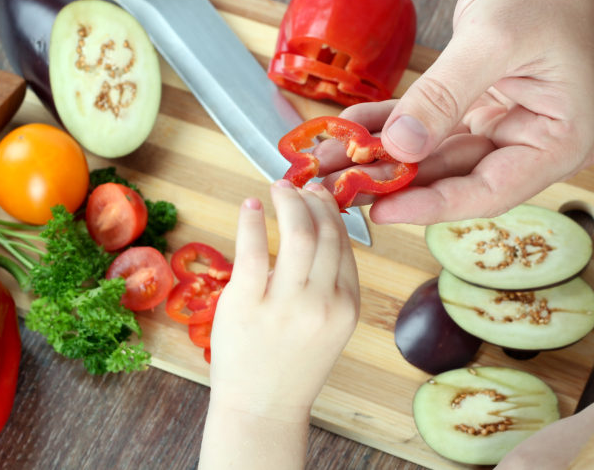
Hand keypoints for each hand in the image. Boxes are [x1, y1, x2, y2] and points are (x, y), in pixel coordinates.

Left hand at [199, 180, 359, 468]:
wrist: (262, 407)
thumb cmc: (292, 365)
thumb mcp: (330, 327)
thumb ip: (331, 285)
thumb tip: (319, 229)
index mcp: (347, 307)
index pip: (345, 245)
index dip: (332, 214)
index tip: (321, 196)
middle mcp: (323, 303)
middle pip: (325, 234)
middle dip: (313, 201)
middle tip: (299, 186)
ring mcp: (286, 304)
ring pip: (298, 234)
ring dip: (289, 202)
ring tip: (279, 189)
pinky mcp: (247, 304)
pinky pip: (253, 250)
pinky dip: (251, 221)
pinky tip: (250, 206)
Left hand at [317, 0, 593, 224]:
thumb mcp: (492, 39)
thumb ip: (443, 96)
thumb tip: (400, 146)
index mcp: (563, 141)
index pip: (491, 191)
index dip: (433, 204)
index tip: (382, 208)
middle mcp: (537, 145)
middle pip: (458, 178)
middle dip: (396, 180)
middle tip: (339, 187)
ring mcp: (507, 129)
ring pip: (437, 155)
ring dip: (384, 155)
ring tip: (333, 159)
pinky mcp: (480, 111)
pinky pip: (429, 125)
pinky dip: (391, 124)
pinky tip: (353, 126)